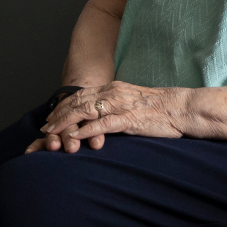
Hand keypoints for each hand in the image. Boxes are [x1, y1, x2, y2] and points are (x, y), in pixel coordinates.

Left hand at [25, 80, 184, 153]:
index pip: (81, 95)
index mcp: (113, 88)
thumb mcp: (133, 104)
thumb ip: (116, 107)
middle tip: (43, 129)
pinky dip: (86, 131)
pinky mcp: (129, 119)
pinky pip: (103, 124)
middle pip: (77, 101)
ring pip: (85, 111)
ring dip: (65, 122)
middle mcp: (113, 93)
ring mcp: (120, 105)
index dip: (63, 107)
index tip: (51, 118)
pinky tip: (74, 137)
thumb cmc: (160, 110)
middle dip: (58, 115)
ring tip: (51, 133)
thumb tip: (101, 116)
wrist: (183, 108)